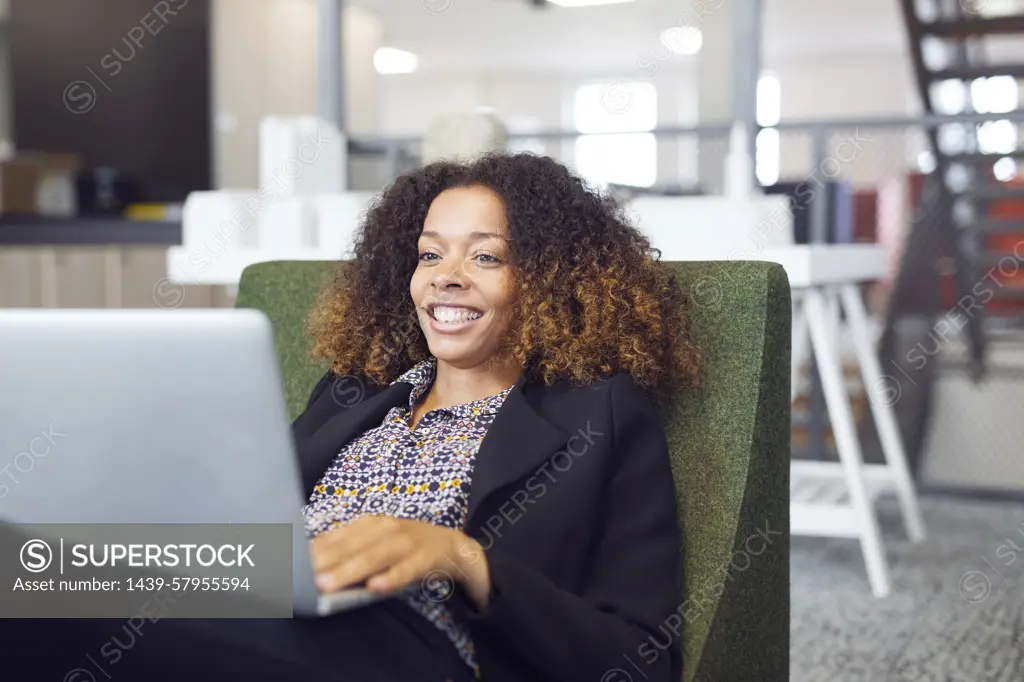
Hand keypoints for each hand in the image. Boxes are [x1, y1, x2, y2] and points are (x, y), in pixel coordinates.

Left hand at [310, 515, 492, 608]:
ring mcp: (406, 541)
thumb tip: (309, 562)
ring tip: (326, 585)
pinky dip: (392, 577)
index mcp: (368, 524)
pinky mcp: (425, 557)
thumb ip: (347, 551)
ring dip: (349, 570)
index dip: (311, 551)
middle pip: (349, 547)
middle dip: (323, 562)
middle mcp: (385, 528)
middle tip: (298, 578)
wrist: (453, 545)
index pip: (334, 538)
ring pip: (374, 557)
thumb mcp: (375, 542)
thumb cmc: (405, 547)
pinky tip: (376, 587)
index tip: (287, 563)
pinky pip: (407, 569)